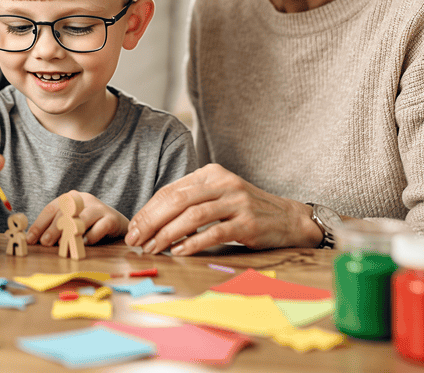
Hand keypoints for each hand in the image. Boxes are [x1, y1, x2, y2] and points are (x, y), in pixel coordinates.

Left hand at [27, 191, 128, 245]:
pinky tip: (84, 244)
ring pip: (81, 219)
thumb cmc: (89, 224)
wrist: (117, 222)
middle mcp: (83, 199)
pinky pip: (99, 228)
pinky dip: (91, 237)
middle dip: (53, 229)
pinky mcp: (111, 218)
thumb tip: (38, 241)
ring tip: (62, 246)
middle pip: (65, 213)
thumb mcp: (72, 222)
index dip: (39, 224)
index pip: (51, 209)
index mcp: (70, 198)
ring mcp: (98, 208)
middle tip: (44, 243)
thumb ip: (58, 227)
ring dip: (70, 233)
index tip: (30, 238)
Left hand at [124, 163, 321, 253]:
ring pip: (193, 215)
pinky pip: (214, 232)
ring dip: (168, 233)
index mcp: (211, 173)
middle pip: (178, 200)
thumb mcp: (219, 194)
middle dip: (152, 221)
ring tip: (153, 247)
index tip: (134, 227)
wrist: (289, 218)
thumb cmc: (246, 208)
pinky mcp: (248, 223)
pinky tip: (179, 251)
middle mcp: (223, 183)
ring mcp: (237, 202)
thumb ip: (192, 200)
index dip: (149, 209)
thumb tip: (153, 219)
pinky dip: (194, 242)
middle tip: (136, 239)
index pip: (171, 190)